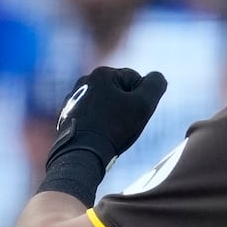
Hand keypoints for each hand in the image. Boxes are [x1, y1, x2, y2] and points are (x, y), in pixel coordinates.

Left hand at [48, 65, 167, 174]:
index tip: (133, 116)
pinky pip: (91, 115)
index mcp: (102, 73)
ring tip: (111, 132)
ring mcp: (73, 97)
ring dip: (112, 115)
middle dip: (126, 106)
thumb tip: (158, 77)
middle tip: (124, 126)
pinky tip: (99, 135)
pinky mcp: (68, 114)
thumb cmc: (114, 128)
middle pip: (119, 91)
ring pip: (105, 103)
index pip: (135, 80)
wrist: (82, 153)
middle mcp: (84, 80)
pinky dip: (98, 123)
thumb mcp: (143, 105)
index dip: (141, 100)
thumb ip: (155, 85)